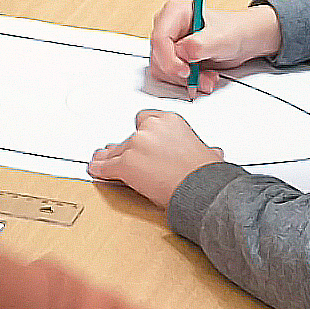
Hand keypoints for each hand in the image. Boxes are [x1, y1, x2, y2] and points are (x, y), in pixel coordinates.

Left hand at [90, 109, 224, 205]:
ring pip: (115, 151)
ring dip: (111, 157)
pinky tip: (97, 171)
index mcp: (170, 120)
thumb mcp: (209, 154)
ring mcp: (135, 145)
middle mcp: (150, 129)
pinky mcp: (126, 164)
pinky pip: (106, 167)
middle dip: (129, 147)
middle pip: (129, 136)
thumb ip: (205, 150)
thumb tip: (212, 153)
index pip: (146, 120)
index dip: (144, 134)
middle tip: (130, 157)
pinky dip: (101, 170)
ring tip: (105, 161)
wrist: (201, 188)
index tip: (145, 143)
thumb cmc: (205, 173)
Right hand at [147, 0, 281, 91]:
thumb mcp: (221, 37)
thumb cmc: (233, 31)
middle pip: (159, 57)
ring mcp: (168, 44)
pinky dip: (186, 82)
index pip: (159, 39)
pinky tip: (203, 77)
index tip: (186, 71)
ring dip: (186, 80)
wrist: (241, 40)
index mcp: (174, 12)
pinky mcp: (171, 58)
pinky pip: (169, 77)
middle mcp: (167, 27)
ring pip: (163, 70)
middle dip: (181, 73)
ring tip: (208, 77)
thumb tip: (181, 52)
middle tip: (203, 77)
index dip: (169, 59)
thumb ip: (199, 44)